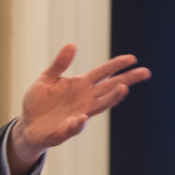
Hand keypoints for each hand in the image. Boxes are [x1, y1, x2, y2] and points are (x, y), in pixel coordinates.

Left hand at [7, 44, 150, 174]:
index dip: (116, 65)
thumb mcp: (46, 78)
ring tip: (123, 89)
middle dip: (127, 80)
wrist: (28, 125)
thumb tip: (71, 45)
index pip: (103, 73)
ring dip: (111, 98)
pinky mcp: (67, 129)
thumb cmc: (38, 102)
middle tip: (145, 72)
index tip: (132, 58)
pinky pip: (75, 126)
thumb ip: (59, 64)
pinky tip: (83, 116)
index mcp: (80, 85)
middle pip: (110, 87)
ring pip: (100, 105)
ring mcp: (79, 114)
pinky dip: (79, 122)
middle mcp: (85, 99)